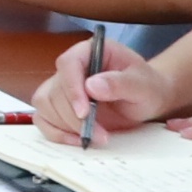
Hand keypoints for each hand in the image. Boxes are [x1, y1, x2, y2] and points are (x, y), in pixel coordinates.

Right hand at [33, 31, 177, 140]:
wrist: (148, 100)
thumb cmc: (147, 87)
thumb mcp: (142, 85)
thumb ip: (120, 84)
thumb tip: (92, 86)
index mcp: (90, 51)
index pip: (69, 64)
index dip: (72, 88)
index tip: (84, 112)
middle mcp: (71, 67)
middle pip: (56, 90)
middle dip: (74, 117)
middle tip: (100, 134)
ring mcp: (61, 86)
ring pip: (46, 105)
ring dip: (67, 126)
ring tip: (95, 137)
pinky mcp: (58, 106)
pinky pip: (44, 119)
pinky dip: (56, 133)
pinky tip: (77, 140)